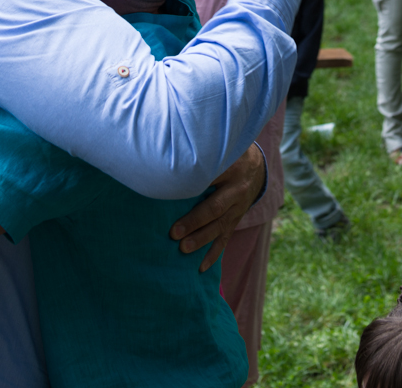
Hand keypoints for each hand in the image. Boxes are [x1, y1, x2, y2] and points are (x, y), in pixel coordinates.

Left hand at [169, 143, 265, 271]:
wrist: (255, 166)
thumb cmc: (225, 155)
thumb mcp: (217, 150)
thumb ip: (198, 155)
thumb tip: (164, 160)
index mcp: (230, 169)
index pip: (210, 179)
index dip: (191, 189)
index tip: (172, 196)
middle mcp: (236, 190)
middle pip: (215, 208)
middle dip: (194, 222)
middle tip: (174, 233)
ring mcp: (238, 208)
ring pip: (220, 226)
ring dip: (202, 240)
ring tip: (184, 249)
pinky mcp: (236, 220)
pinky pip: (225, 239)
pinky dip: (213, 254)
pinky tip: (201, 267)